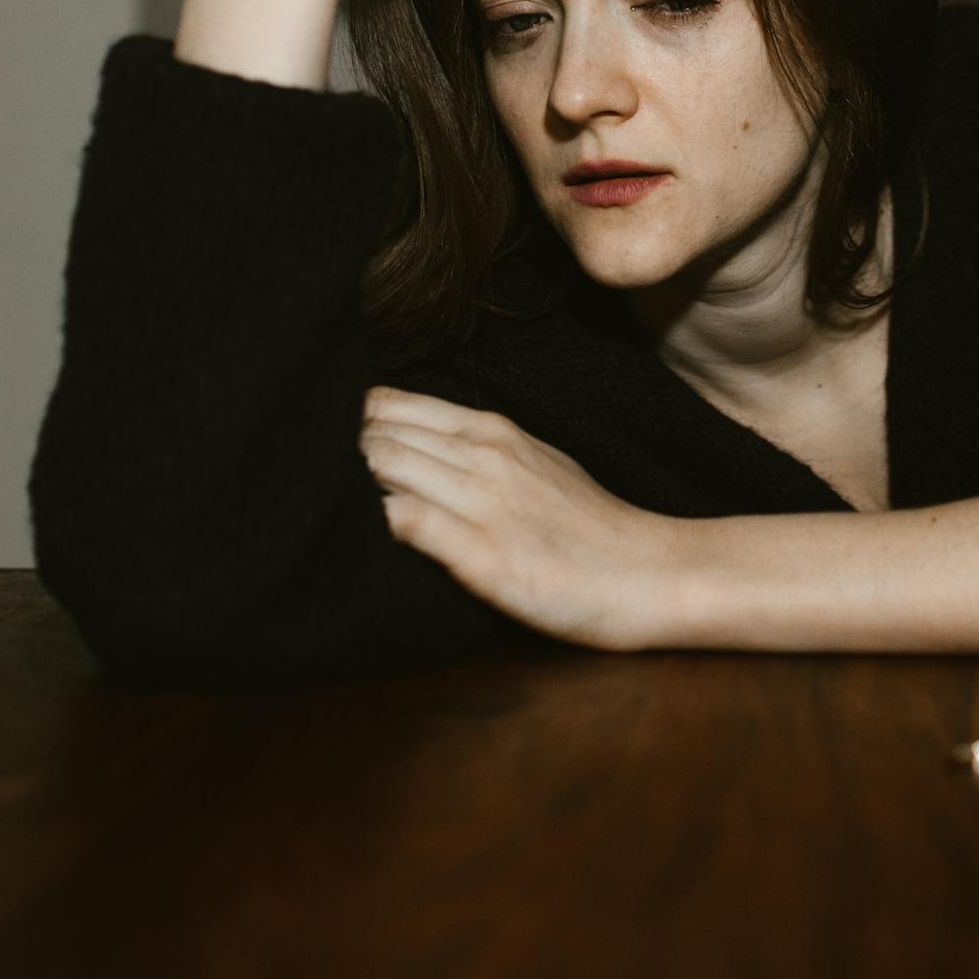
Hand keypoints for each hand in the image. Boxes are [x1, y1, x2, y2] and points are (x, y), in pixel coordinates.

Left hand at [359, 387, 681, 650]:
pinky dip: (379, 524)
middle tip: (331, 487)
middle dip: (343, 455)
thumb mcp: (535, 464)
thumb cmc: (588, 526)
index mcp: (491, 431)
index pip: (391, 404)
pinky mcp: (482, 555)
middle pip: (375, 433)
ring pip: (382, 465)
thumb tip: (409, 450)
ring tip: (343, 513)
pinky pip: (406, 521)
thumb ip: (474, 453)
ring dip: (354, 486)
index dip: (357, 428)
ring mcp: (481, 503)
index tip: (342, 455)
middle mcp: (482, 456)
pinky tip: (372, 539)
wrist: (647, 574)